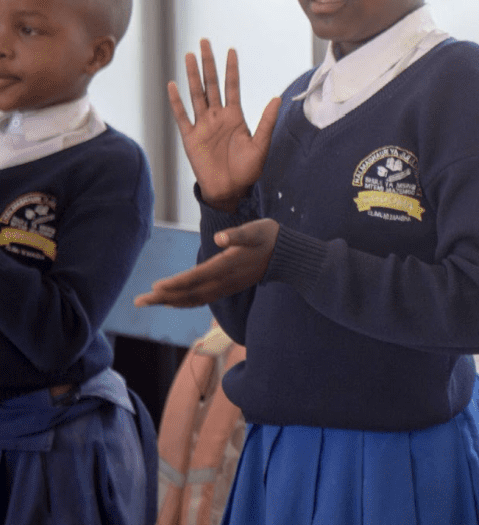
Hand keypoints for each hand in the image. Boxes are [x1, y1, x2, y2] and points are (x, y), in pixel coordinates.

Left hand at [134, 219, 278, 307]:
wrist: (287, 255)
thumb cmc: (269, 237)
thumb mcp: (256, 230)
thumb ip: (238, 235)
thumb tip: (220, 238)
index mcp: (228, 265)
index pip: (196, 277)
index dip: (176, 284)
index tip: (155, 288)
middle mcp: (225, 281)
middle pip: (190, 293)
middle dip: (163, 298)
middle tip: (138, 302)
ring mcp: (226, 287)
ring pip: (194, 299)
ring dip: (170, 301)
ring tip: (149, 302)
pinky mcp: (227, 288)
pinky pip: (202, 299)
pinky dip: (185, 301)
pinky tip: (173, 301)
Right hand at [169, 40, 279, 210]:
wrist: (230, 190)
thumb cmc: (248, 170)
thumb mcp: (261, 145)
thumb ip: (266, 121)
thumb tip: (277, 98)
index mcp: (235, 116)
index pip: (232, 86)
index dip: (231, 69)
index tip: (231, 50)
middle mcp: (217, 117)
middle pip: (212, 84)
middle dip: (208, 63)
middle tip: (204, 42)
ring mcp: (203, 125)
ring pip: (196, 94)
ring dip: (192, 75)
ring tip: (189, 55)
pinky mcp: (190, 137)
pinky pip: (182, 116)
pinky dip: (176, 101)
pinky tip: (172, 85)